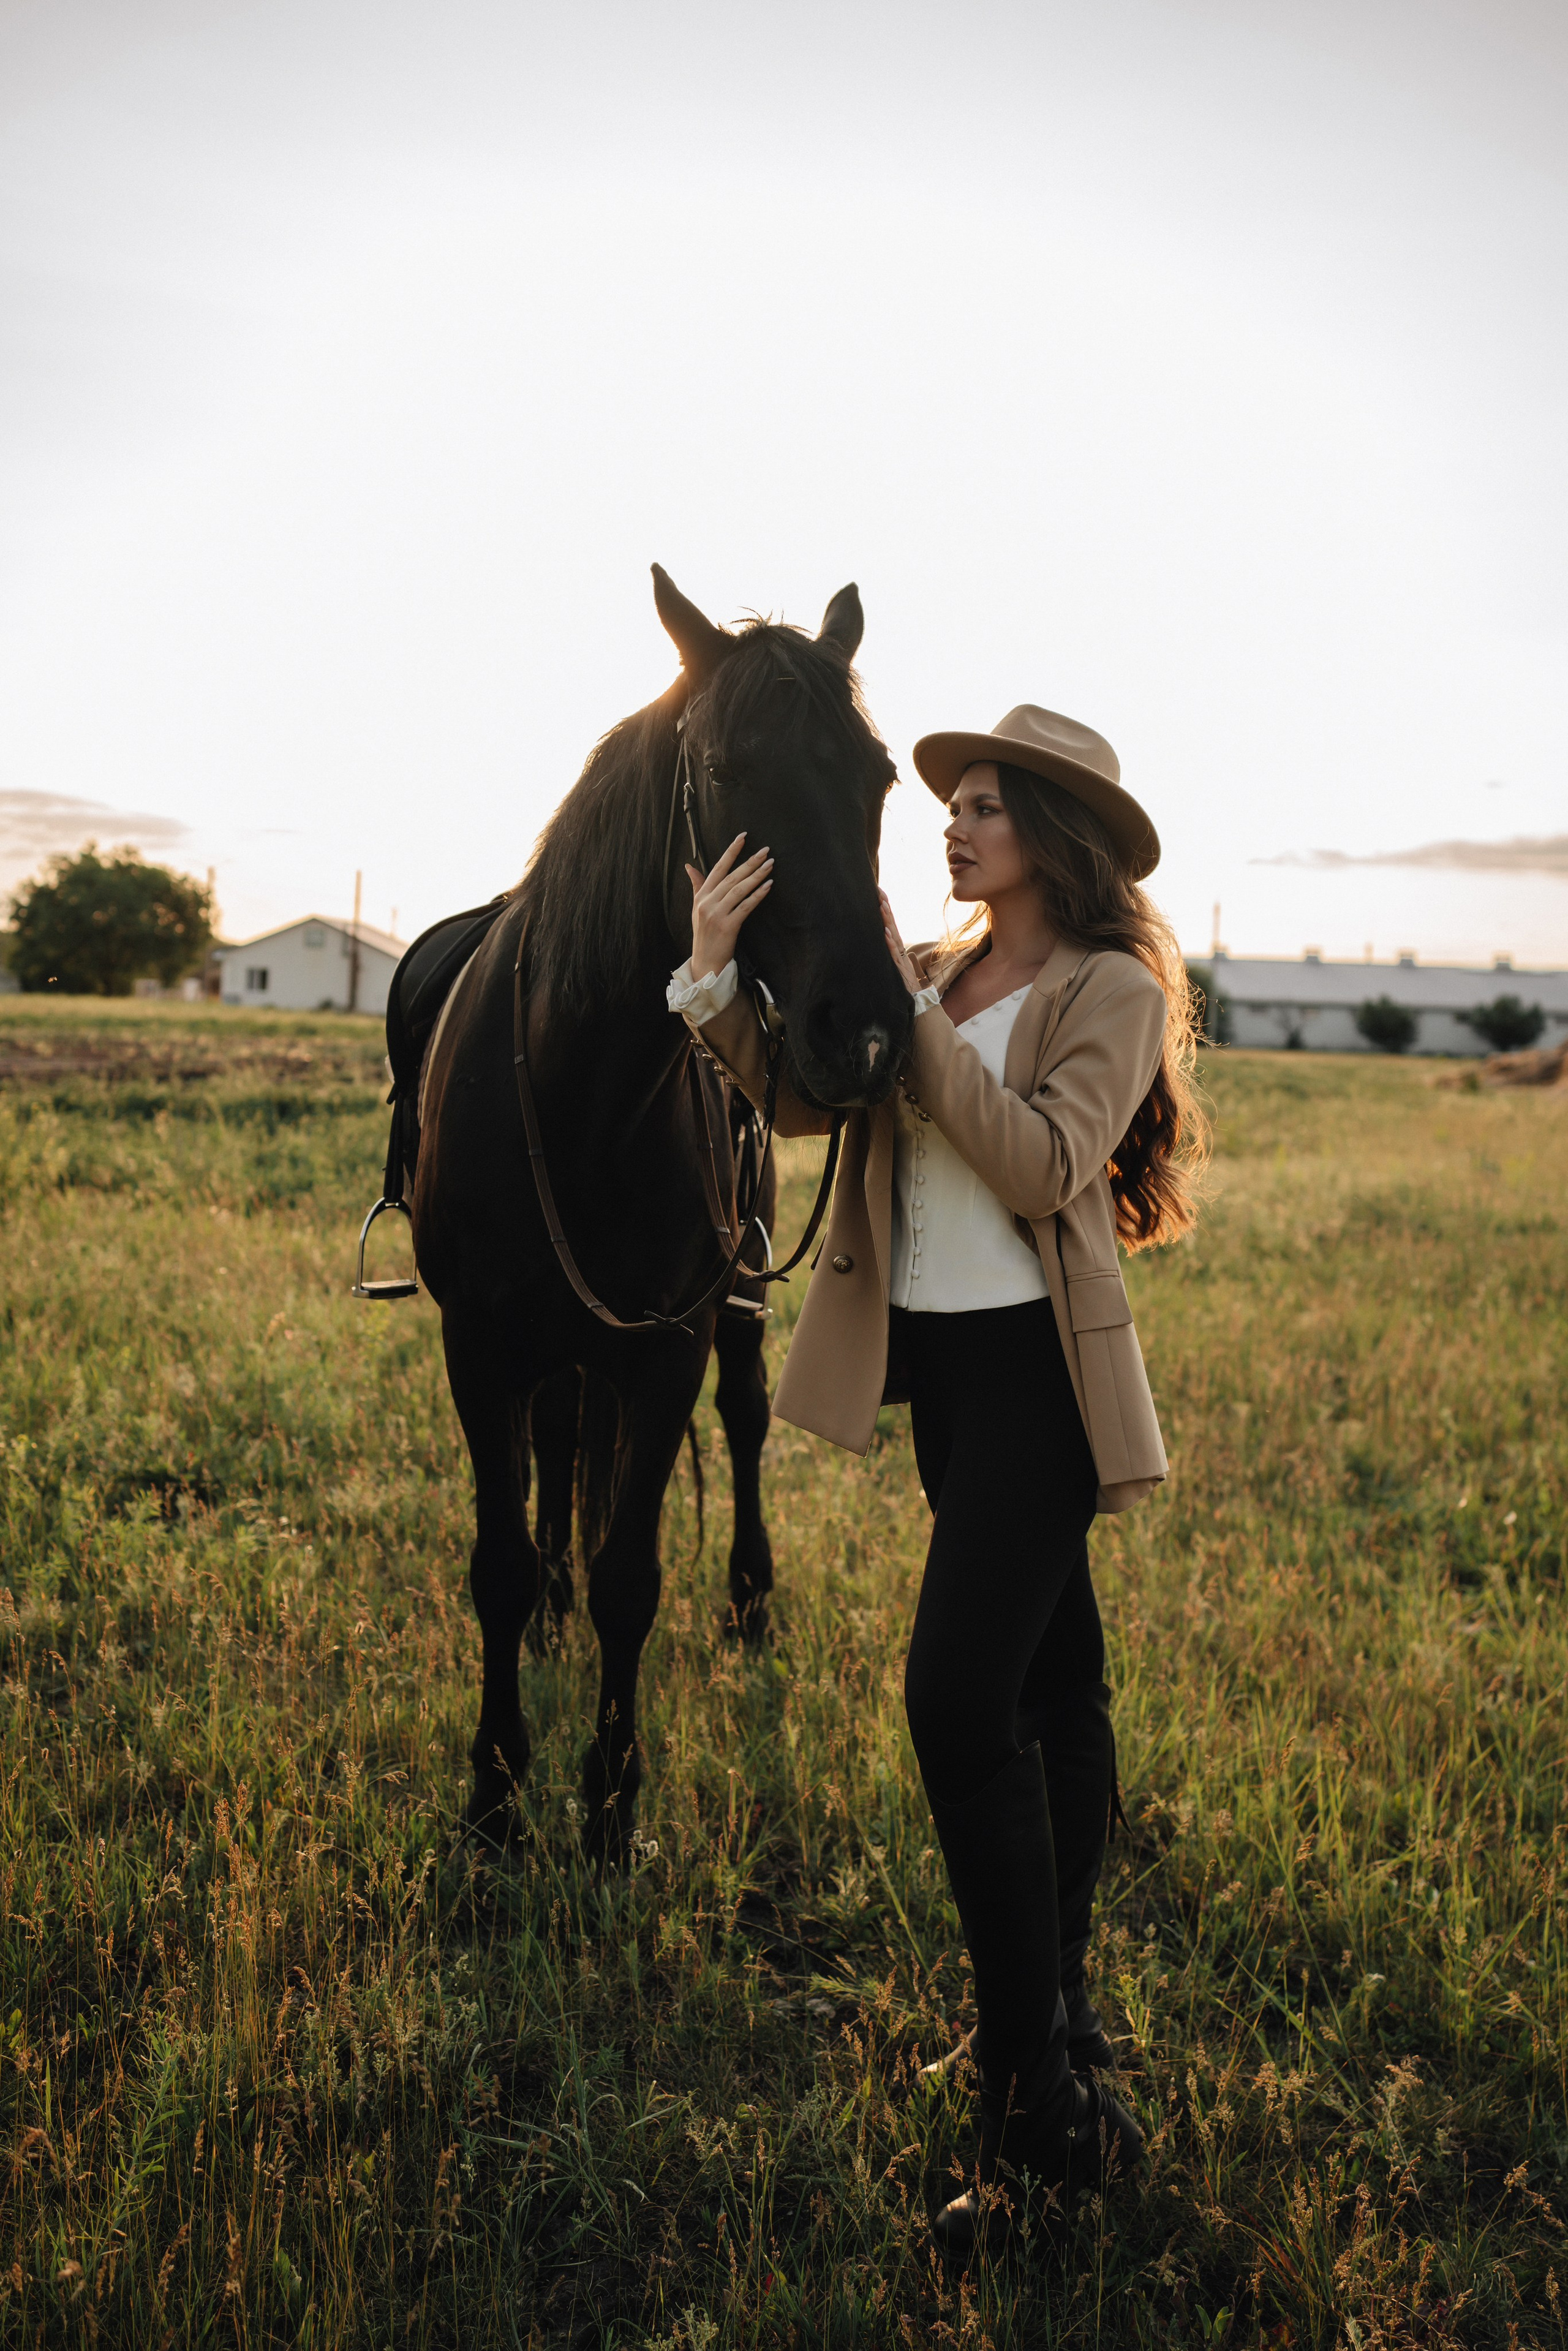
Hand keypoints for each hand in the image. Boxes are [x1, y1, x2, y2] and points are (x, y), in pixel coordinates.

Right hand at [685, 834, 772, 976]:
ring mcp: (716, 914)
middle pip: (731, 877)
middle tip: (765, 850)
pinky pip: (745, 906)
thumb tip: (689, 867)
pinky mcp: (727, 926)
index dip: (731, 851)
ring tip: (770, 865)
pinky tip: (768, 886)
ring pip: (739, 889)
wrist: (705, 963)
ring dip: (756, 876)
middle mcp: (707, 902)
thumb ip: (697, 886)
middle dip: (749, 862)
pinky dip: (757, 895)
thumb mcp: (696, 908)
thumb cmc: (703, 935)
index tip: (743, 837)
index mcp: (701, 895)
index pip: (717, 868)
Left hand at [879, 890, 920, 994]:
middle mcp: (900, 952)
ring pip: (893, 937)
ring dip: (888, 922)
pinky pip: (894, 955)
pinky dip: (890, 944)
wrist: (919, 1004)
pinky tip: (885, 933)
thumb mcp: (897, 969)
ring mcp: (900, 960)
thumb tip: (891, 944)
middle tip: (879, 892)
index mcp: (899, 950)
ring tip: (882, 906)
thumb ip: (896, 957)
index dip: (886, 912)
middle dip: (886, 909)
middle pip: (892, 926)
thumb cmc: (908, 988)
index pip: (891, 927)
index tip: (880, 896)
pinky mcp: (900, 970)